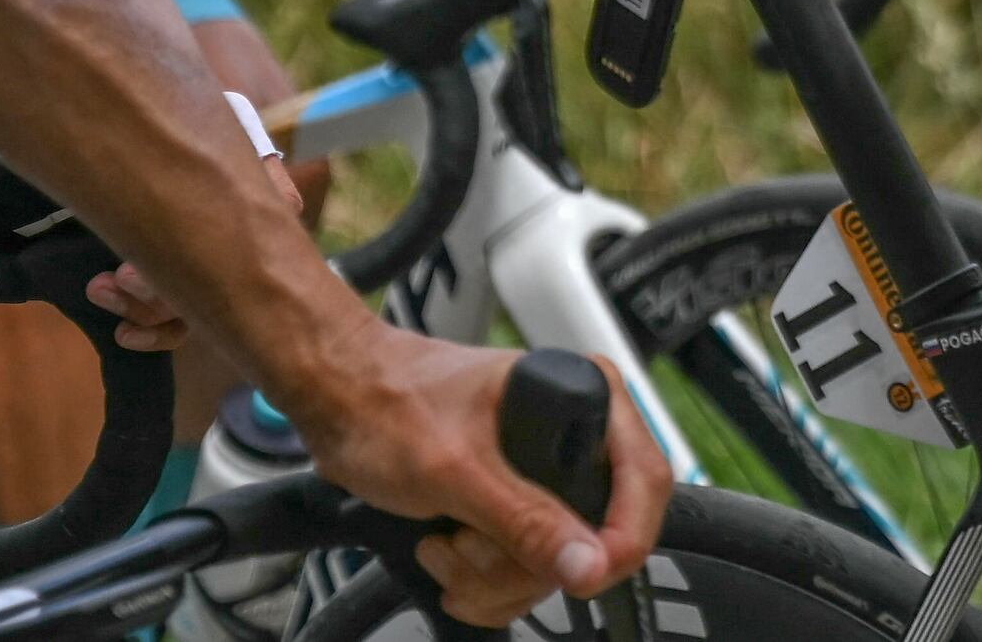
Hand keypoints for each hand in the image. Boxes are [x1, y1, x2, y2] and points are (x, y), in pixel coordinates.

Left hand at [281, 331, 666, 621]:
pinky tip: (445, 549)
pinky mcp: (515, 503)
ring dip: (492, 578)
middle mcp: (573, 434)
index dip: (623, 538)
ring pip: (557, 565)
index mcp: (582, 398)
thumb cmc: (386, 403)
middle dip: (522, 565)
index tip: (586, 577)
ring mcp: (543, 473)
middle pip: (596, 537)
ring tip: (444, 543)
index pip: (645, 478)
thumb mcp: (456, 471)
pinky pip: (526, 572)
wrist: (336, 400)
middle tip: (467, 547)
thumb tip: (589, 564)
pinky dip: (482, 583)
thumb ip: (527, 520)